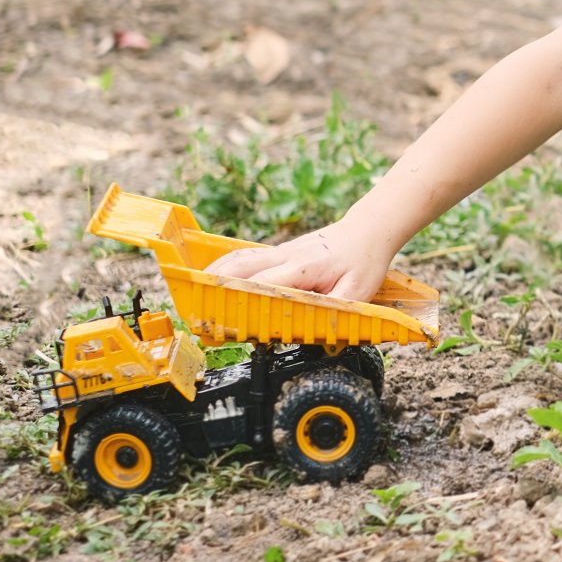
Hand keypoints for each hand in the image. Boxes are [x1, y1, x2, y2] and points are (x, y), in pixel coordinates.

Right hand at [203, 220, 392, 302]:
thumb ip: (336, 310)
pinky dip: (224, 266)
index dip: (239, 300)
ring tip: (192, 295)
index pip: (262, 284)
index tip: (219, 318)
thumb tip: (314, 329)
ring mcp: (280, 251)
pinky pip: (246, 256)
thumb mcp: (359, 291)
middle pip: (240, 268)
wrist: (369, 231)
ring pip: (238, 259)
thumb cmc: (363, 262)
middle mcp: (286, 257)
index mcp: (303, 268)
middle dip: (214, 287)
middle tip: (196, 311)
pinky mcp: (279, 252)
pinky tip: (211, 277)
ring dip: (214, 275)